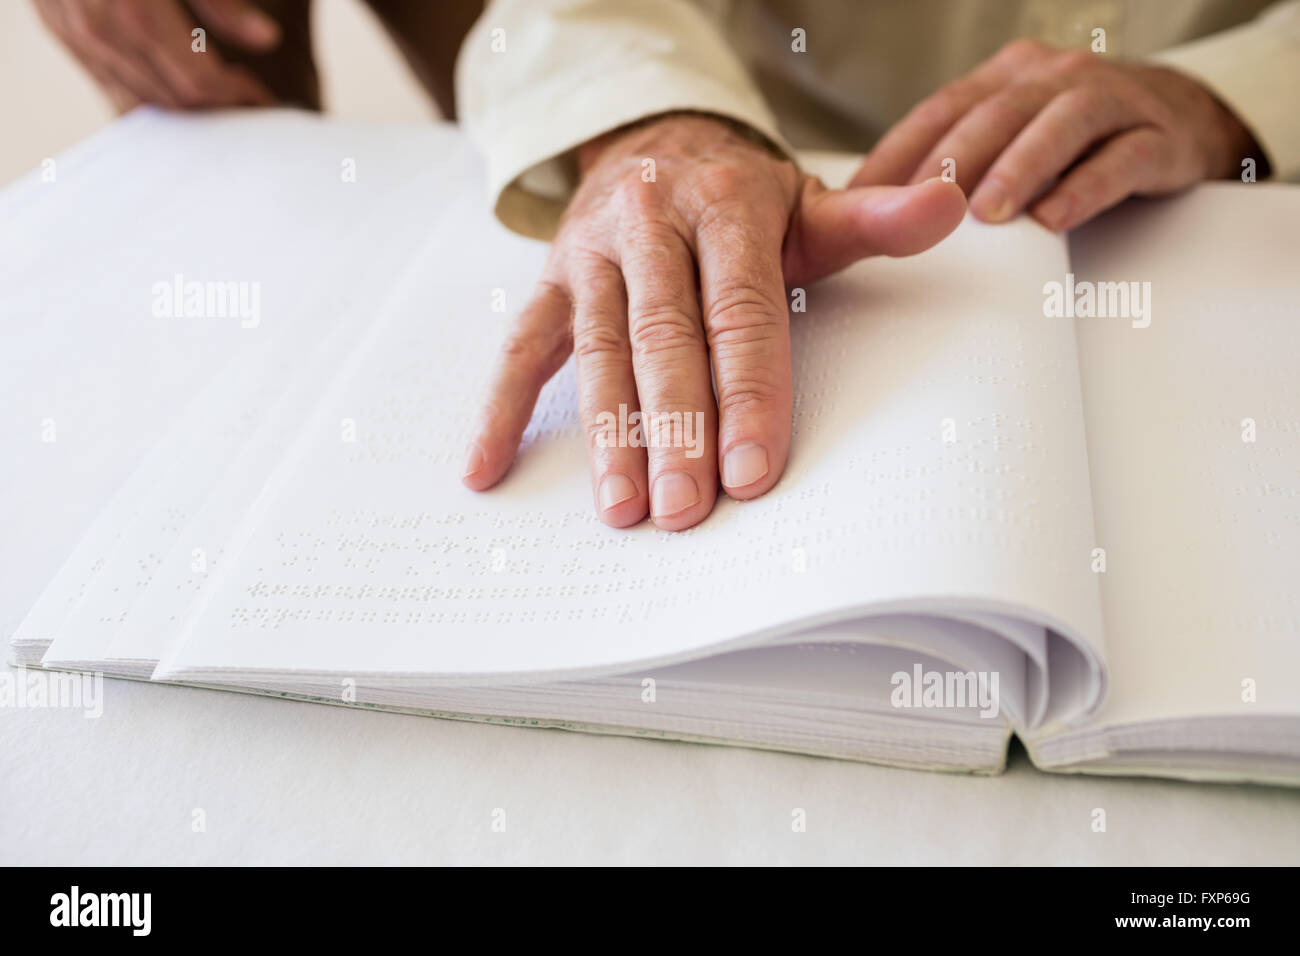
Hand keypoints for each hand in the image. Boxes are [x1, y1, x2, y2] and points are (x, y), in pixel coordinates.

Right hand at [35, 0, 278, 110]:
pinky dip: (141, 89)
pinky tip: (167, 79)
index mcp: (137, 15)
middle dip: (211, 104)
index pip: (198, 84)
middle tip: (240, 93)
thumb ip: (221, 4)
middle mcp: (100, 31)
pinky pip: (104, 80)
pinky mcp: (57, 28)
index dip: (234, 95)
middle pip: (170, 98)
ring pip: (137, 98)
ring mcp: (73, 32)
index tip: (259, 95)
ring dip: (178, 102)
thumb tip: (267, 39)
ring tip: (210, 89)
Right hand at [463, 113, 965, 530]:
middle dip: (676, 430)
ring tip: (620, 510)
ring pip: (596, 350)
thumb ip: (875, 218)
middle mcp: (650, 224)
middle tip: (686, 511)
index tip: (753, 472)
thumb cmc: (742, 200)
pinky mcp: (548, 282)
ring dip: (605, 434)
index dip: (747, 393)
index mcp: (725, 207)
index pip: (739, 311)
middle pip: (664, 339)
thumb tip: (952, 204)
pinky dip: (501, 408)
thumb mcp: (808, 205)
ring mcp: (590, 255)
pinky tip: (488, 469)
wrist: (655, 144)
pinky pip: (520, 348)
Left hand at [852, 38, 1261, 231]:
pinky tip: (1056, 219)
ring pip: (1060, 125)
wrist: (1185, 123)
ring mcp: (1110, 100)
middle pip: (996, 114)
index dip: (897, 155)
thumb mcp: (1010, 143)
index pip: (940, 111)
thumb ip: (953, 168)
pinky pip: (1122, 158)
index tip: (857, 203)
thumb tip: (872, 218)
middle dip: (952, 163)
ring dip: (1019, 169)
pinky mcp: (1158, 136)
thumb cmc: (1075, 144)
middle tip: (916, 210)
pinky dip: (1087, 187)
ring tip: (986, 216)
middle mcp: (1054, 77)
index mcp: (1005, 78)